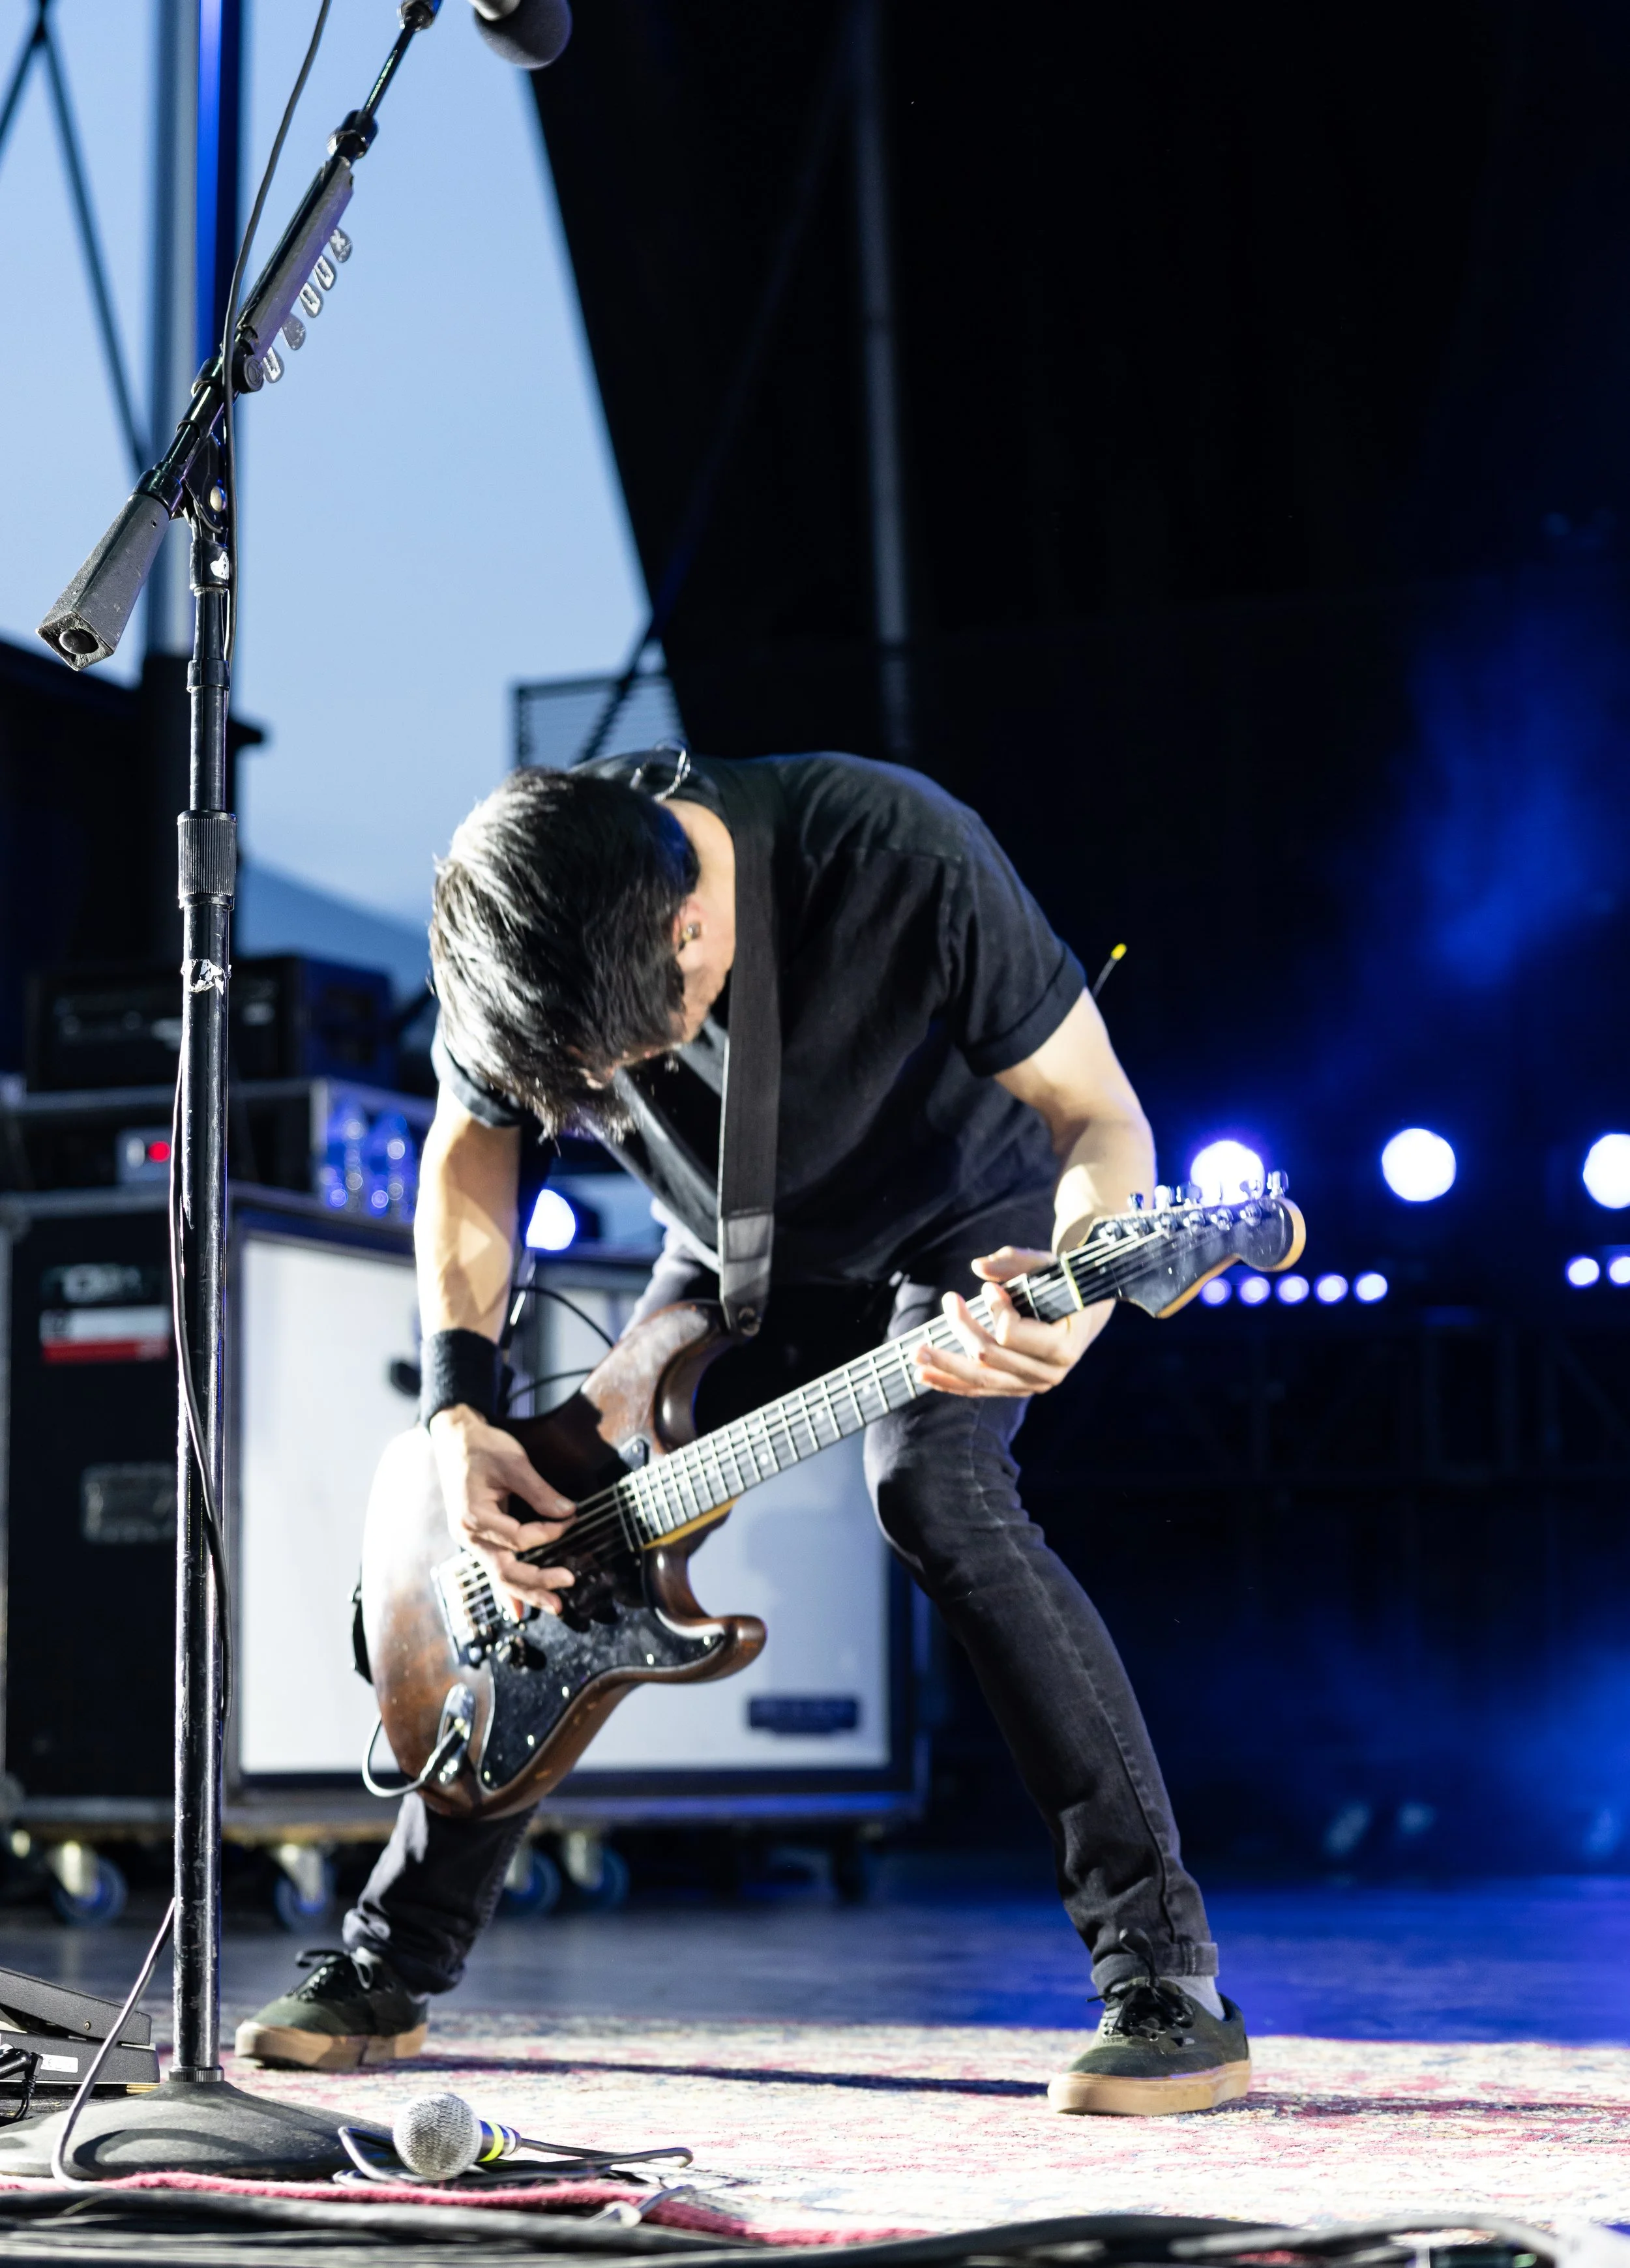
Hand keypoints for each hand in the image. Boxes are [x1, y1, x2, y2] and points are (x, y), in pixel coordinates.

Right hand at [428, 1405, 575, 1616]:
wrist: (454, 1439)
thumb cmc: (482, 1447)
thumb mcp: (514, 1463)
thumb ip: (540, 1492)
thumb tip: (568, 1512)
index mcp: (474, 1516)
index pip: (518, 1538)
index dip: (548, 1533)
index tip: (570, 1520)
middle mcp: (468, 1535)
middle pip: (506, 1569)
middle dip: (539, 1580)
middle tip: (569, 1581)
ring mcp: (470, 1541)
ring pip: (500, 1575)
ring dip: (528, 1591)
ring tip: (555, 1605)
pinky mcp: (476, 1539)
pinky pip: (492, 1569)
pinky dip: (506, 1591)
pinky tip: (518, 1611)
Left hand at [913, 1245, 1111, 1398]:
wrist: (1088, 1312)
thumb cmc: (1068, 1285)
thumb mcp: (1049, 1267)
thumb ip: (1017, 1263)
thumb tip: (979, 1267)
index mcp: (1062, 1345)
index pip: (1011, 1334)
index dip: (995, 1308)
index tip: (989, 1288)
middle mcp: (1048, 1373)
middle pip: (990, 1355)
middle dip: (962, 1327)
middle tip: (948, 1300)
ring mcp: (1032, 1385)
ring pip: (980, 1379)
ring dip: (944, 1366)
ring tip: (915, 1355)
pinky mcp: (1017, 1388)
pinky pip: (981, 1389)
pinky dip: (951, 1383)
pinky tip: (925, 1376)